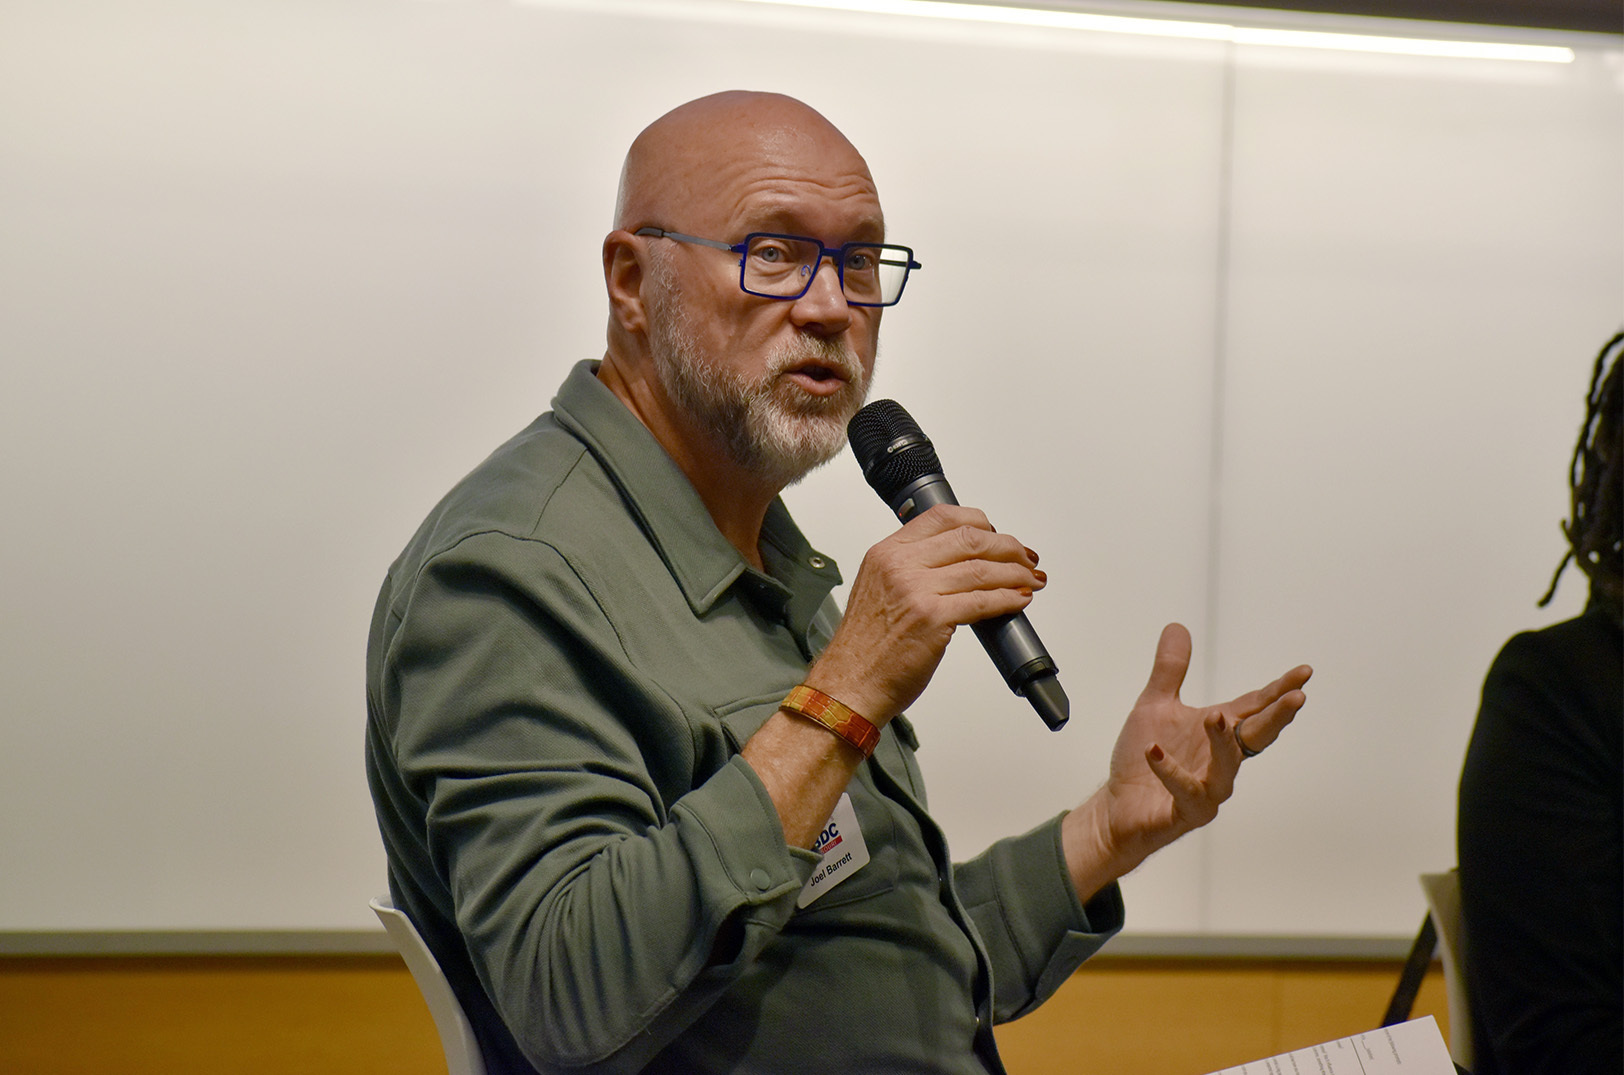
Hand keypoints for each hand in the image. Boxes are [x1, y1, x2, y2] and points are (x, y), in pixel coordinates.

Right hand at [805, 504, 1044, 724]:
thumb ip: (910, 570)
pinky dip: (1008, 598)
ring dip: (1016, 573)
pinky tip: (1019, 600)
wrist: (849, 684)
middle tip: (1024, 557)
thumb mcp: (878, 589)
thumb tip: (955, 565)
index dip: (978, 521)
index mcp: (887, 552)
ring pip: (982, 569)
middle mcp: (900, 565)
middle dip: (1006, 546)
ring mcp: (917, 590)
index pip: (941, 517)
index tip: (995, 533)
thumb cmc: (864, 647)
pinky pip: (983, 601)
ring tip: (1031, 579)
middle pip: (969, 538)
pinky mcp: (933, 618)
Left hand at [1062, 623, 1311, 901]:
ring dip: (1222, 743)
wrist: (1117, 806)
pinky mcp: (1184, 812)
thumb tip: (1178, 626)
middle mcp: (1219, 761)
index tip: (1305, 672)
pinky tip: (1153, 751)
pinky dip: (1169, 770)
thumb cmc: (1142, 758)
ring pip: (1225, 769)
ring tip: (1214, 718)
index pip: (1255, 708)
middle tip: (1296, 697)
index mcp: (1218, 733)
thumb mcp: (1155, 705)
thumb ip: (1170, 670)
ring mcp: (1207, 790)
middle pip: (1256, 737)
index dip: (1279, 691)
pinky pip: (1184, 792)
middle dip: (1277, 717)